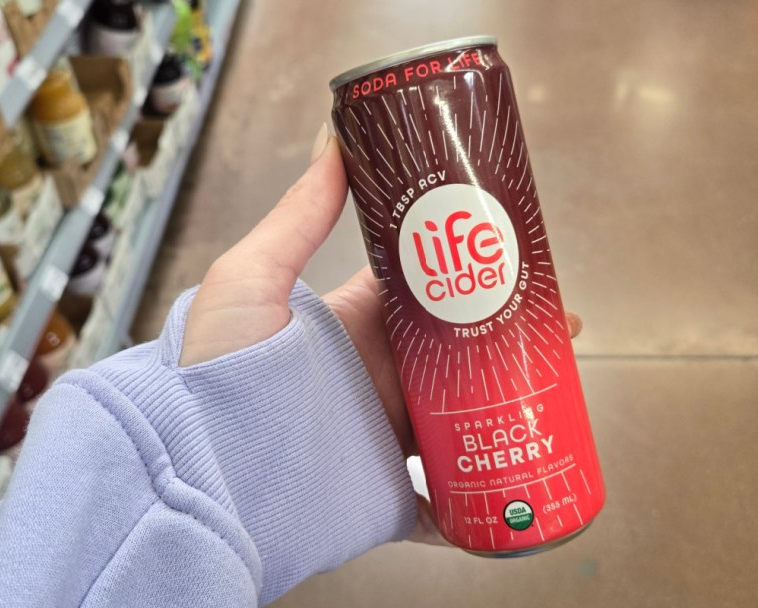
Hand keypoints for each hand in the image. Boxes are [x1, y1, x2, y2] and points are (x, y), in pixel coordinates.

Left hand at [181, 124, 582, 544]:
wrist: (196, 476)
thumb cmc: (214, 372)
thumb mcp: (250, 280)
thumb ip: (297, 216)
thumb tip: (334, 139)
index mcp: (356, 326)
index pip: (427, 291)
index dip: (472, 272)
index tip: (517, 257)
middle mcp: (379, 380)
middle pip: (460, 354)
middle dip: (511, 338)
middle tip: (561, 327)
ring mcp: (387, 438)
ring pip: (466, 421)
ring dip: (511, 409)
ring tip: (559, 393)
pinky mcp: (387, 496)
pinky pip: (444, 503)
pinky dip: (479, 502)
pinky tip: (521, 486)